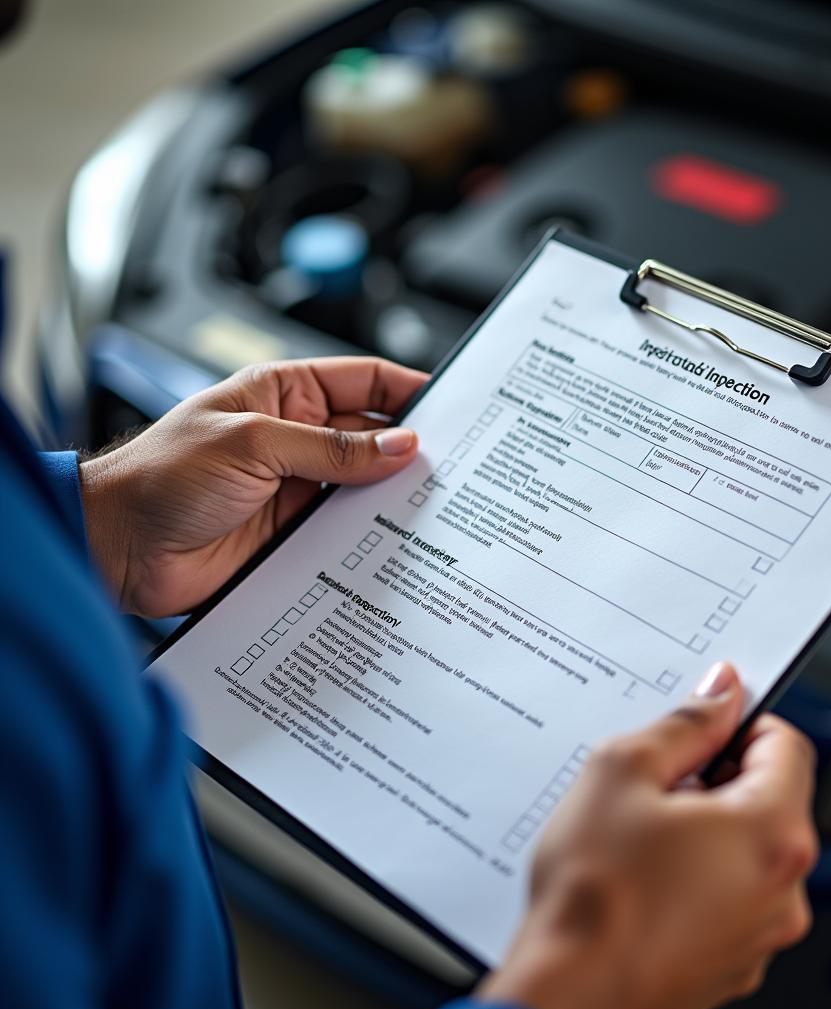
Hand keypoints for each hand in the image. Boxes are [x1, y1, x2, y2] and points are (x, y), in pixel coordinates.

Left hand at [80, 357, 427, 617]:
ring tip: (435, 505)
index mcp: (284, 394)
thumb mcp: (254, 444)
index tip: (452, 406)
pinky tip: (395, 541)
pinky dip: (370, 536)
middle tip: (453, 466)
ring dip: (392, 496)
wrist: (117, 546)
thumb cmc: (160, 474)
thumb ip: (331, 448)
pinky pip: (344, 531)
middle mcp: (297, 438)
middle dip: (410, 449)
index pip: (363, 381)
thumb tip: (397, 444)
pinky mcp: (294, 533)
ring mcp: (297, 487)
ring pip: (364, 487)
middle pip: (372, 436)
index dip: (409, 391)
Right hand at [480, 663, 817, 1008]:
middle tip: (653, 783)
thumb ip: (683, 724)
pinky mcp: (731, 965)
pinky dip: (695, 878)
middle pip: (768, 799)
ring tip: (638, 836)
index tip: (704, 723)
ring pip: (744, 851)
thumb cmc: (592, 893)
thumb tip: (719, 693)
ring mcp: (760, 935)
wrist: (566, 995)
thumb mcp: (624, 770)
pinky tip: (641, 878)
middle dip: (715, 779)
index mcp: (771, 833)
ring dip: (703, 830)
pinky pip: (727, 897)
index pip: (787, 744)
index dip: (741, 722)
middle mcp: (784, 890)